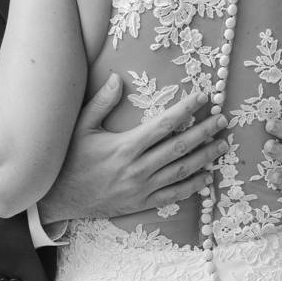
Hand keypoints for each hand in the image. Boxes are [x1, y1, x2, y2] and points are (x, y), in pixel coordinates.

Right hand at [38, 77, 229, 223]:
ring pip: (182, 171)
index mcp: (125, 146)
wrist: (58, 199)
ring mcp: (142, 188)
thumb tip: (118, 77)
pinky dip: (193, 187)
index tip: (203, 98)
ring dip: (205, 157)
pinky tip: (207, 177)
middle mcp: (138, 168)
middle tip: (223, 119)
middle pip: (179, 147)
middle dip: (204, 132)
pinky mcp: (142, 203)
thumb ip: (101, 102)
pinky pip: (173, 195)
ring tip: (223, 145)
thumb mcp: (80, 127)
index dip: (186, 109)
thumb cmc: (69, 160)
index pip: (164, 124)